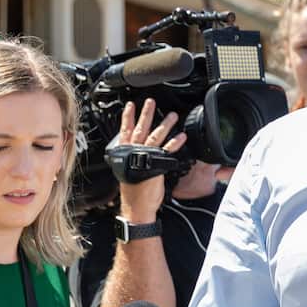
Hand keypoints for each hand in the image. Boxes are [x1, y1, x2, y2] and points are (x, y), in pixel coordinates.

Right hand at [117, 99, 185, 221]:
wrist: (137, 204)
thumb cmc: (134, 190)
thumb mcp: (129, 170)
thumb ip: (133, 157)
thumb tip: (138, 152)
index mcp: (125, 152)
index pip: (125, 130)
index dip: (128, 117)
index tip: (131, 105)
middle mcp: (133, 152)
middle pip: (140, 129)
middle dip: (146, 114)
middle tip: (151, 101)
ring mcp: (145, 157)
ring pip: (154, 136)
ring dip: (165, 125)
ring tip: (172, 116)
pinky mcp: (156, 164)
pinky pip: (167, 150)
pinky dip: (175, 143)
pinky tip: (181, 136)